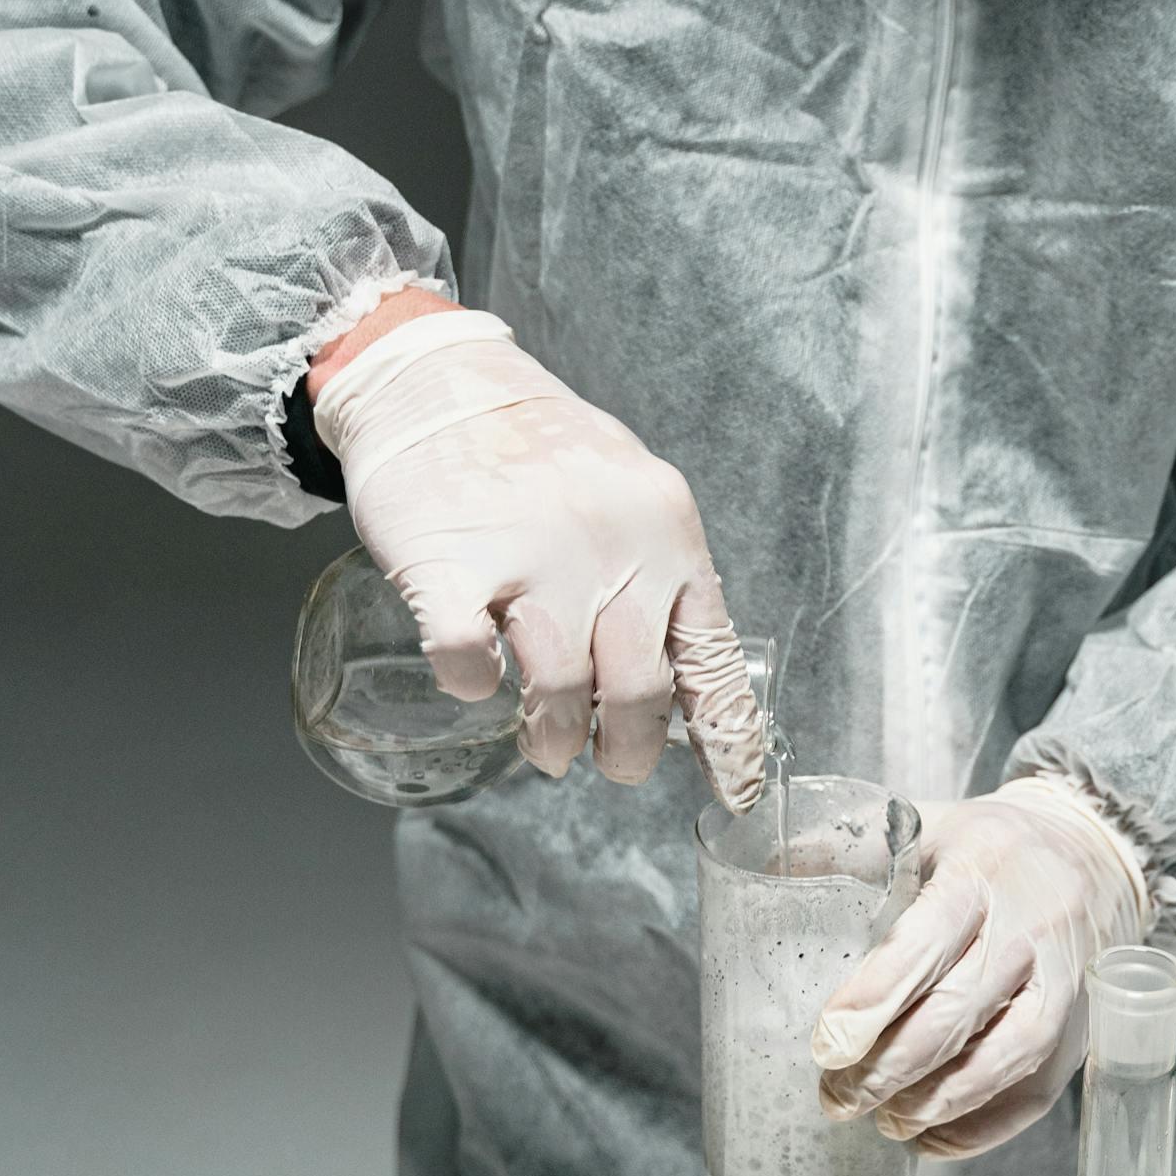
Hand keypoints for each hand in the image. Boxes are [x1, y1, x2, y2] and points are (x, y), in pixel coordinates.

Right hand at [312, 309, 763, 805]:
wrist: (441, 382)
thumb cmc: (541, 448)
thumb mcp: (631, 494)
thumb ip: (657, 573)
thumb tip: (684, 674)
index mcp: (668, 533)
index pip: (710, 659)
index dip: (726, 740)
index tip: (733, 793)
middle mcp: (611, 547)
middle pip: (640, 692)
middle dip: (629, 752)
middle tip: (609, 762)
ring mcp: (531, 555)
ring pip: (561, 690)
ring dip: (554, 738)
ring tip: (546, 744)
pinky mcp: (450, 563)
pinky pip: (464, 657)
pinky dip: (470, 684)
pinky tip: (474, 681)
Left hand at [811, 781, 1147, 1157]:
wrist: (1092, 851)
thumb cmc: (988, 846)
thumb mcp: (923, 823)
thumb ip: (850, 847)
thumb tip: (766, 873)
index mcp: (981, 868)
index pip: (927, 939)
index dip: (874, 997)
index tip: (827, 1045)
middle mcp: (1032, 924)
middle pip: (961, 1008)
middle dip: (891, 1066)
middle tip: (837, 1096)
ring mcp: (1066, 978)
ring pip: (1009, 1053)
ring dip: (940, 1100)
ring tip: (886, 1121)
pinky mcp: (1083, 1022)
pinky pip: (1041, 1088)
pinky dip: (986, 1125)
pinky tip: (934, 1137)